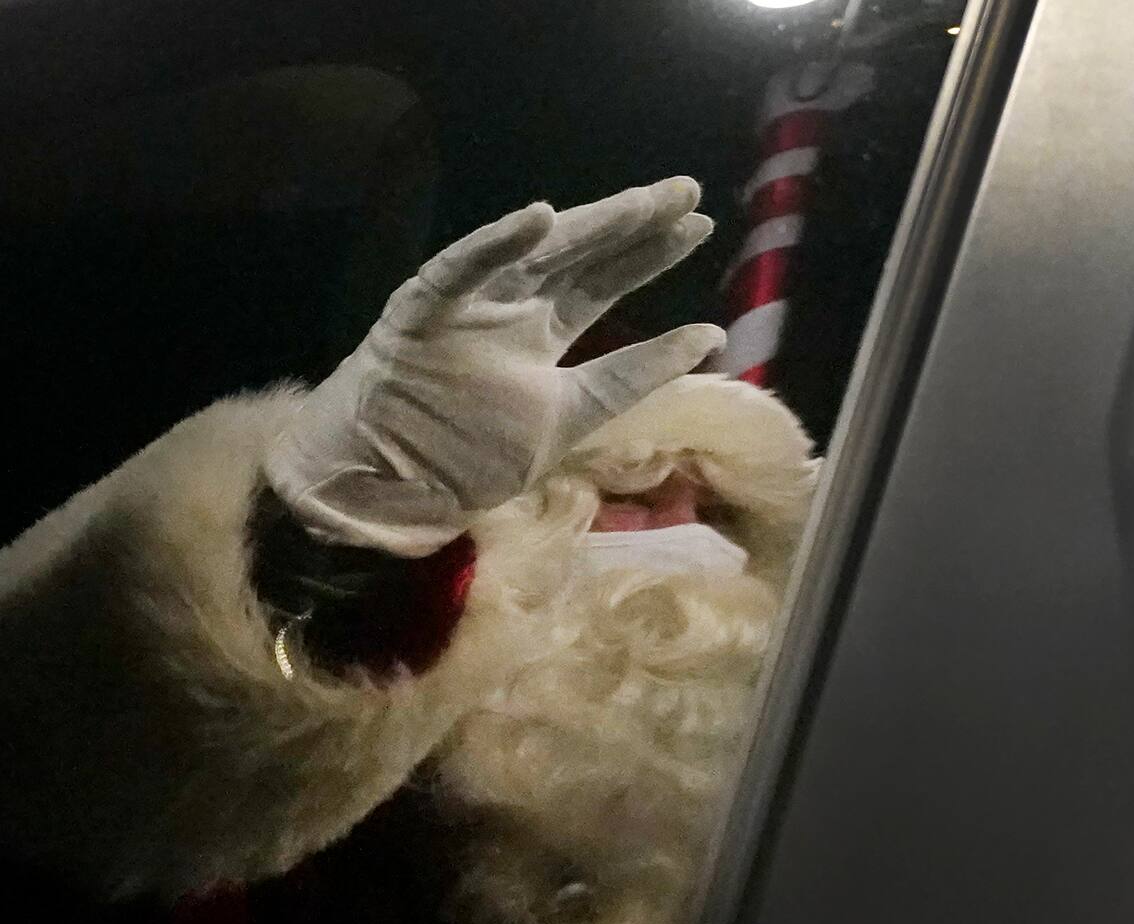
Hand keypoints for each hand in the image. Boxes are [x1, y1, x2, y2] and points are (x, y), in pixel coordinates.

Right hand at [266, 177, 724, 555]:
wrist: (388, 490)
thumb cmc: (471, 454)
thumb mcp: (574, 416)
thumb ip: (636, 376)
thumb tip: (712, 337)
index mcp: (540, 331)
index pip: (604, 281)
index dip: (649, 255)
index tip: (701, 226)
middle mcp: (508, 309)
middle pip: (579, 257)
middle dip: (631, 224)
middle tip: (686, 192)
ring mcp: (466, 308)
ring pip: (532, 256)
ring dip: (583, 226)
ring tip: (638, 203)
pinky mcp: (421, 316)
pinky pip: (457, 272)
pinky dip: (493, 245)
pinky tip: (538, 217)